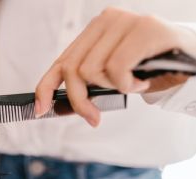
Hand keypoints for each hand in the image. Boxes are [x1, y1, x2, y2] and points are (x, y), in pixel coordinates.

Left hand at [35, 7, 195, 126]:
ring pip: (92, 71)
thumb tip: (57, 104)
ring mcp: (126, 22)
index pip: (61, 61)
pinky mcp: (145, 29)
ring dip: (114, 88)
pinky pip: (117, 69)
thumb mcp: (114, 76)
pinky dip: (129, 85)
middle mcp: (106, 20)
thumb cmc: (152, 68)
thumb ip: (89, 82)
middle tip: (94, 117)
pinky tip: (143, 81)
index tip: (40, 109)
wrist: (192, 59)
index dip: (46, 87)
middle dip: (80, 100)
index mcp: (95, 30)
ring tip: (134, 83)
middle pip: (73, 69)